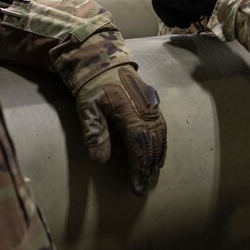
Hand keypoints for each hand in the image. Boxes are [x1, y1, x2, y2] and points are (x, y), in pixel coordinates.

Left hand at [77, 66, 166, 195]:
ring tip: (150, 175)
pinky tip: (158, 157)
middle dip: (147, 167)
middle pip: (151, 143)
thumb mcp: (86, 108)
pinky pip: (162, 128)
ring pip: (160, 136)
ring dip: (156, 157)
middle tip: (141, 187)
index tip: (136, 185)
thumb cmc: (93, 87)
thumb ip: (93, 133)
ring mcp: (152, 106)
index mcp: (129, 110)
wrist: (104, 63)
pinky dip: (162, 145)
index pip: (138, 144)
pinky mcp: (153, 105)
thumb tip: (100, 161)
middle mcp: (145, 109)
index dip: (138, 166)